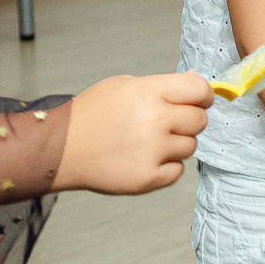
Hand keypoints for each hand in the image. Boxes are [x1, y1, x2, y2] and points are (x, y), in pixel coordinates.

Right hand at [57, 72, 212, 193]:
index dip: (203, 95)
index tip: (200, 100)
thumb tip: (196, 87)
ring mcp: (153, 151)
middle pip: (199, 120)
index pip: (199, 90)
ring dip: (175, 145)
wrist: (61, 148)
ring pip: (190, 147)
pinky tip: (144, 158)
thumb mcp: (123, 86)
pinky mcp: (148, 177)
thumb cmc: (89, 116)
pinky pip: (178, 171)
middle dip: (188, 121)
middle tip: (167, 123)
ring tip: (148, 142)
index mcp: (149, 92)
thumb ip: (161, 86)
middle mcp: (155, 120)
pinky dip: (166, 167)